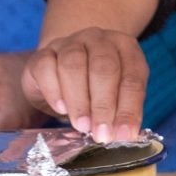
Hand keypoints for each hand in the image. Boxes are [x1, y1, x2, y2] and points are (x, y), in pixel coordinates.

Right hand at [22, 27, 147, 142]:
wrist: (62, 74)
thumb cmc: (97, 88)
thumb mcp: (117, 98)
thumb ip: (122, 112)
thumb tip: (123, 135)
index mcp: (125, 49)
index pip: (132, 78)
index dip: (129, 109)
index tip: (123, 134)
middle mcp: (98, 40)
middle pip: (103, 68)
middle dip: (104, 105)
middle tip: (101, 133)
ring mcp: (69, 43)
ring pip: (73, 65)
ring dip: (79, 100)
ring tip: (82, 125)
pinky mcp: (43, 53)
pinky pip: (46, 67)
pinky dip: (54, 91)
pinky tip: (61, 108)